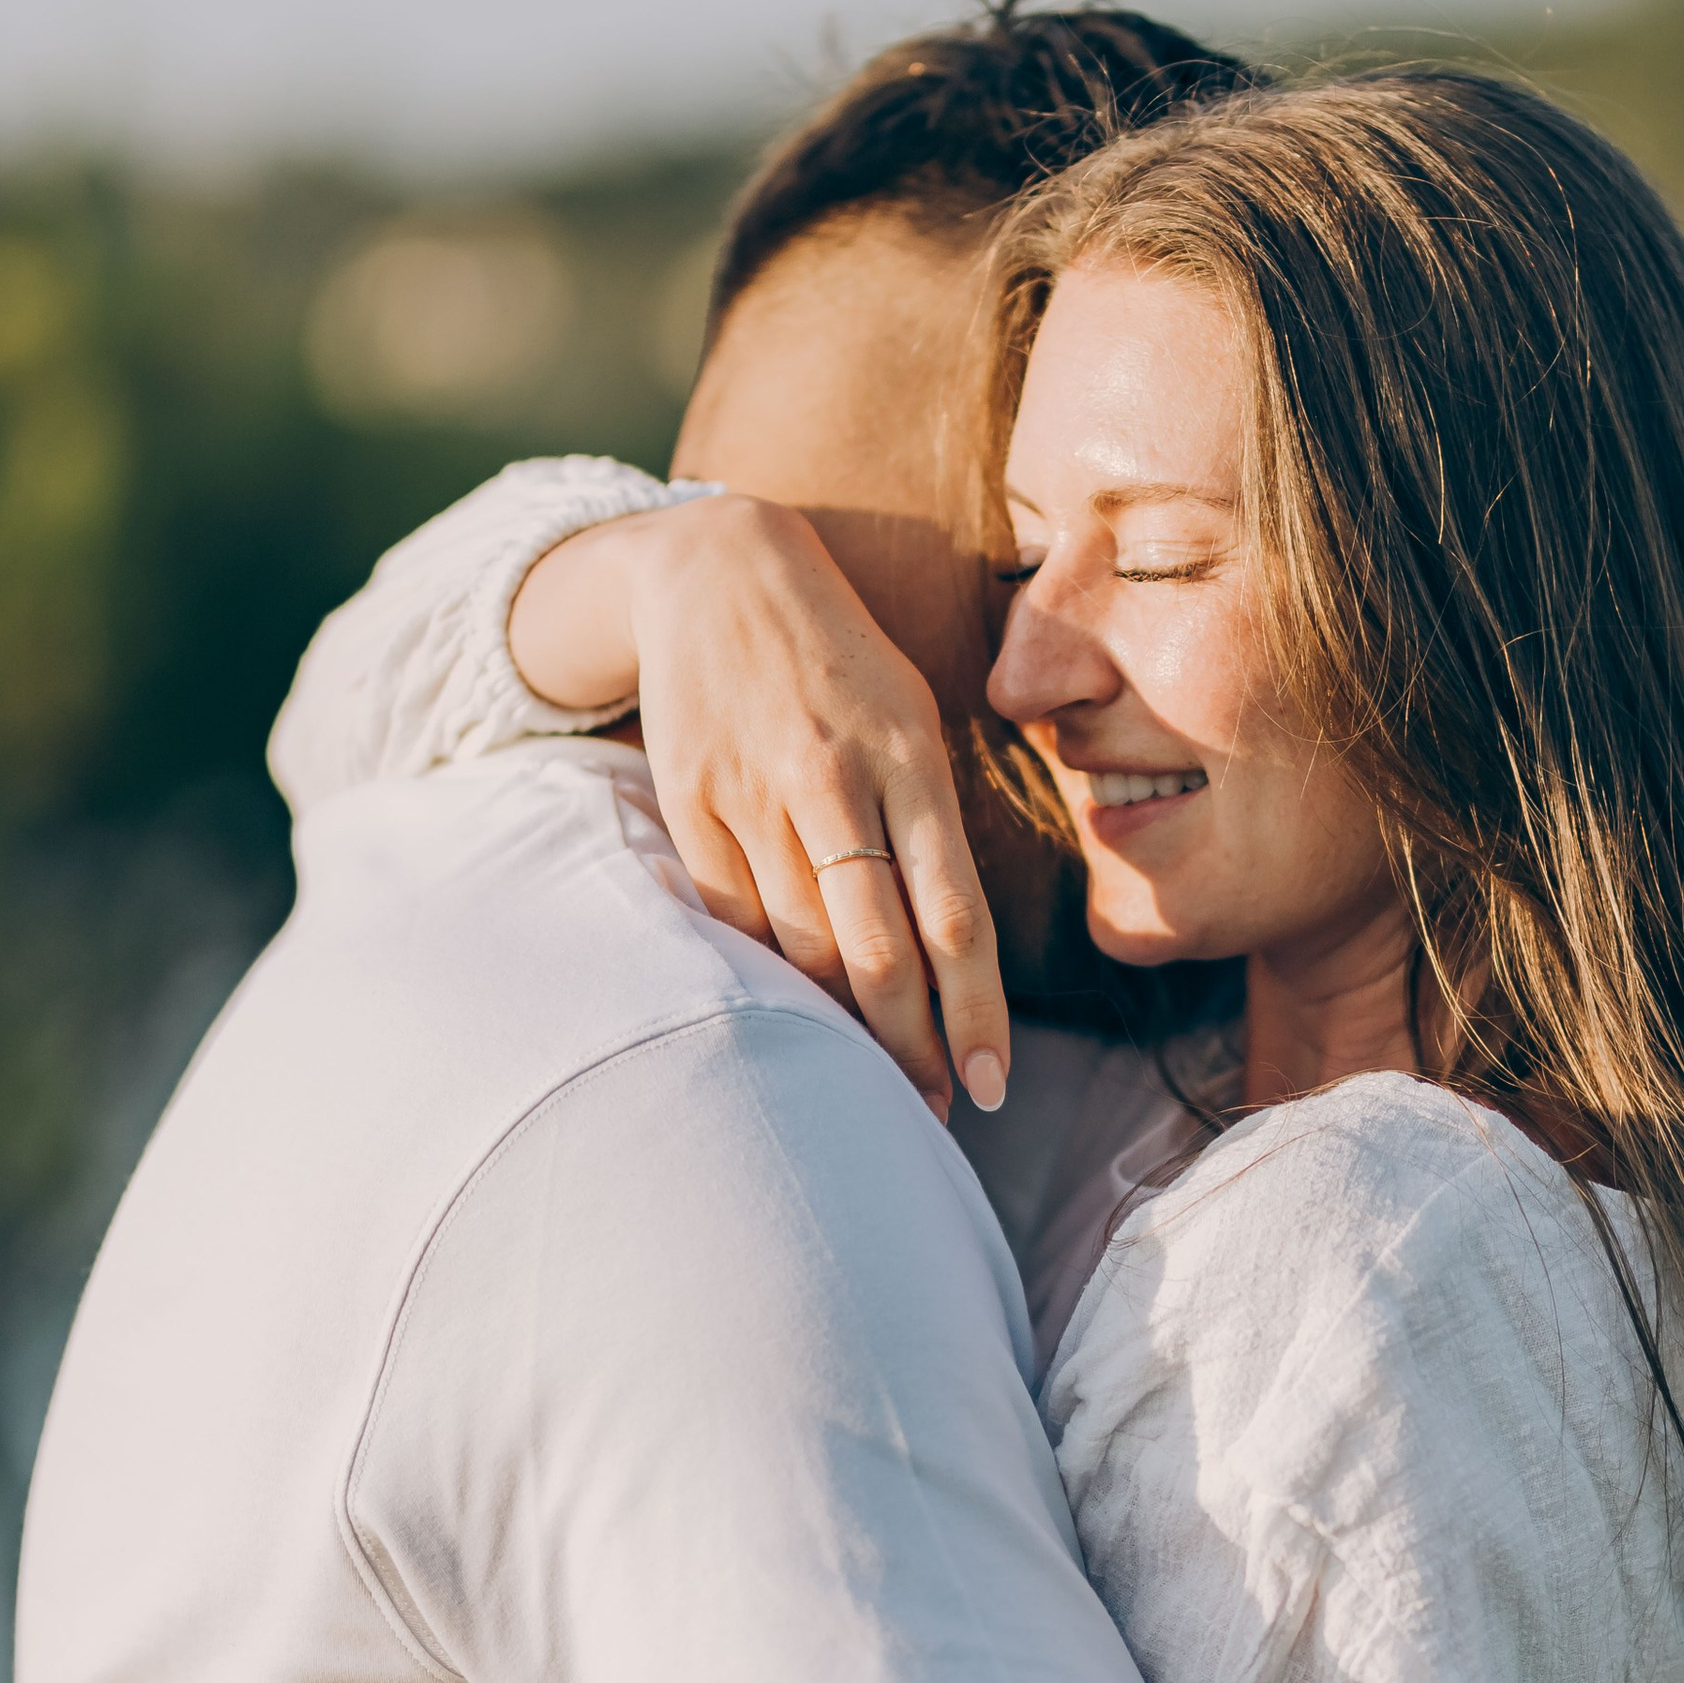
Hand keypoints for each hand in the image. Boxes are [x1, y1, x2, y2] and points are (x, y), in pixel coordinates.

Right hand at [510, 497, 1010, 1121]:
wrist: (715, 574)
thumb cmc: (840, 663)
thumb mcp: (913, 717)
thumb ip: (934, 827)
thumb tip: (956, 953)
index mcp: (909, 760)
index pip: (955, 917)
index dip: (976, 1014)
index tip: (991, 1086)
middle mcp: (833, 784)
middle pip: (878, 953)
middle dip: (910, 1048)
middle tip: (931, 1108)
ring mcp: (755, 797)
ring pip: (804, 948)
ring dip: (842, 1027)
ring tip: (872, 1074)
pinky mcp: (692, 806)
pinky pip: (737, 920)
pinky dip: (771, 972)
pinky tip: (796, 1009)